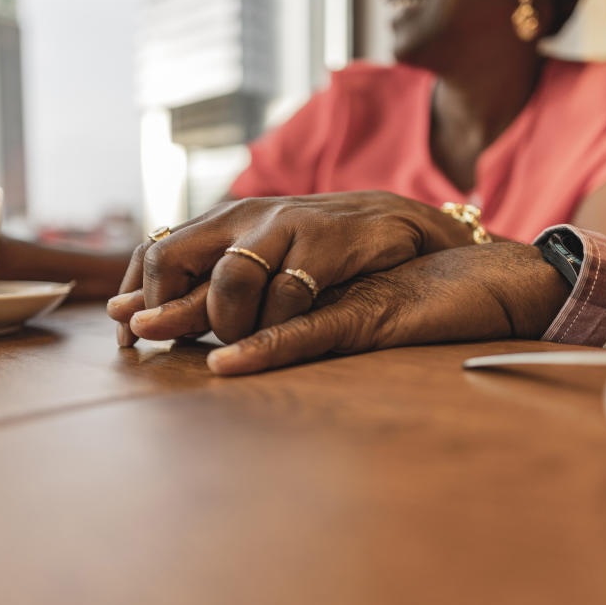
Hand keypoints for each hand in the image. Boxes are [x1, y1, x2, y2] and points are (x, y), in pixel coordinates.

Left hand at [112, 191, 475, 345]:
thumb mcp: (259, 259)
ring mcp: (287, 227)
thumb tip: (129, 314)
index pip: (155, 249)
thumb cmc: (316, 251)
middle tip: (155, 342)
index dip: (132, 293)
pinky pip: (287, 293)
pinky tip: (234, 358)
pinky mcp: (327, 245)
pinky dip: (264, 330)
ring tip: (233, 344)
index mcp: (225, 220)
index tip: (125, 335)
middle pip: (172, 256)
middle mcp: (248, 216)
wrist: (393, 224)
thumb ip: (204, 284)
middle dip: (160, 307)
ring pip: (230, 278)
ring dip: (222, 322)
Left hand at [116, 242, 571, 374]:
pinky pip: (306, 327)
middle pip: (213, 268)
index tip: (124, 316)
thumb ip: (283, 289)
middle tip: (122, 327)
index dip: (162, 283)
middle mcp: (301, 246)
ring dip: (204, 319)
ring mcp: (331, 277)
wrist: (484, 275)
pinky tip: (228, 363)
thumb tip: (226, 320)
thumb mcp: (334, 281)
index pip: (207, 255)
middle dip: (165, 299)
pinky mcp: (365, 310)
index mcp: (288, 240)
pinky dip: (264, 346)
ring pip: (248, 292)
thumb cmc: (406, 281)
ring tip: (157, 338)